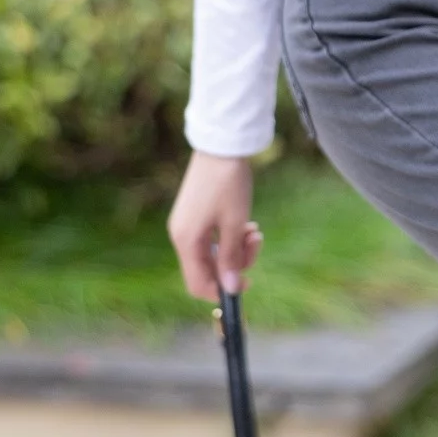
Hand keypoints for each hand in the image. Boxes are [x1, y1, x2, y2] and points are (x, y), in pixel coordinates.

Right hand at [167, 151, 263, 301]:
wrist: (221, 145)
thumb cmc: (228, 184)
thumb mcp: (234, 223)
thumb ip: (231, 258)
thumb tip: (231, 288)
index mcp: (186, 241)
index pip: (198, 283)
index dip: (221, 291)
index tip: (247, 283)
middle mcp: (181, 235)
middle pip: (207, 268)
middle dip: (235, 262)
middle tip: (256, 243)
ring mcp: (188, 223)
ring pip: (213, 251)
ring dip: (236, 247)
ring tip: (255, 231)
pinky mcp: (195, 213)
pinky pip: (212, 236)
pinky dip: (230, 235)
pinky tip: (247, 223)